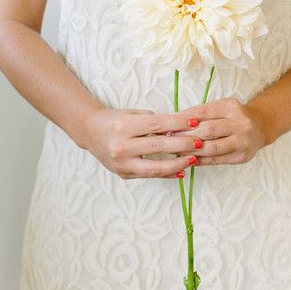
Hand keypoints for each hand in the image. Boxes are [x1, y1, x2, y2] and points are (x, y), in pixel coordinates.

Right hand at [84, 107, 201, 179]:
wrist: (91, 132)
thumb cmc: (116, 120)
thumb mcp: (133, 114)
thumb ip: (155, 122)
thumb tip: (181, 129)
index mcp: (123, 126)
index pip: (156, 125)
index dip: (177, 124)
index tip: (194, 123)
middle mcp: (120, 146)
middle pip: (158, 146)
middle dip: (182, 144)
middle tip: (199, 142)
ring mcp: (121, 163)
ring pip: (154, 168)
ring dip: (177, 164)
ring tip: (192, 159)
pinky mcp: (123, 174)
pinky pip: (149, 175)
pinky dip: (166, 174)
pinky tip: (180, 171)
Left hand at [175, 98, 265, 165]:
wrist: (260, 127)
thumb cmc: (233, 116)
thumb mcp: (221, 107)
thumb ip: (201, 113)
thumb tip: (173, 120)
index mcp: (231, 106)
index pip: (202, 112)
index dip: (183, 119)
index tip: (168, 123)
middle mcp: (239, 123)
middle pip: (206, 130)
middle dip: (184, 135)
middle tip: (167, 137)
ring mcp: (242, 141)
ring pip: (210, 148)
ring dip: (189, 150)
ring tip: (174, 150)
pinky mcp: (241, 157)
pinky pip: (215, 160)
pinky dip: (199, 160)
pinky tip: (186, 159)